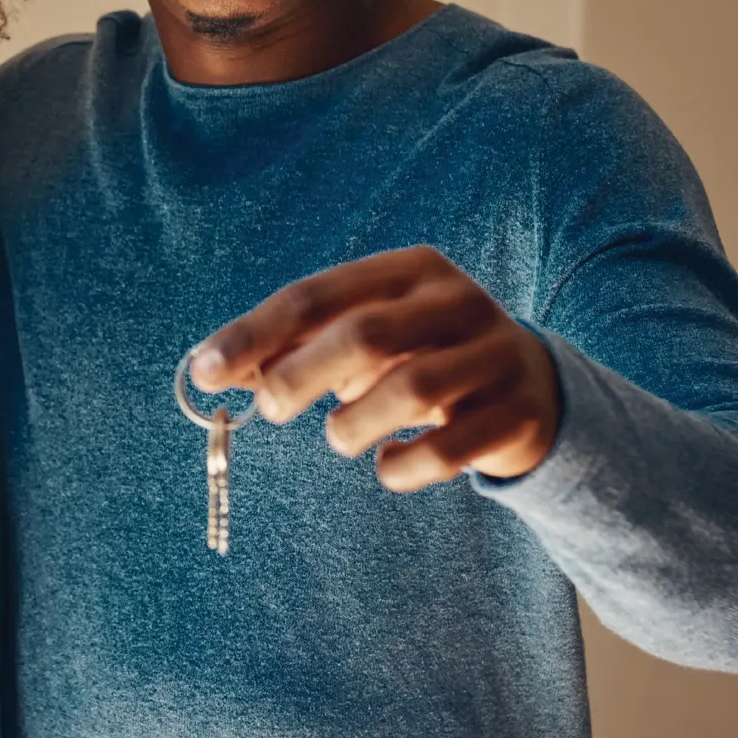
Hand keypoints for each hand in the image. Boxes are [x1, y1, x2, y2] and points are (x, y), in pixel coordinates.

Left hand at [190, 246, 558, 492]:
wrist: (531, 388)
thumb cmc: (419, 356)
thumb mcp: (364, 337)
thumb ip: (296, 346)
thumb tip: (213, 370)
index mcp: (410, 270)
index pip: (317, 296)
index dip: (255, 334)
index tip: (205, 371)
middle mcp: (457, 302)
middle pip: (364, 335)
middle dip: (301, 378)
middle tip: (273, 411)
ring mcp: (495, 355)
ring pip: (410, 392)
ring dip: (353, 426)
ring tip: (342, 436)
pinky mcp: (518, 413)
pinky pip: (448, 450)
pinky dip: (401, 467)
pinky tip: (389, 463)